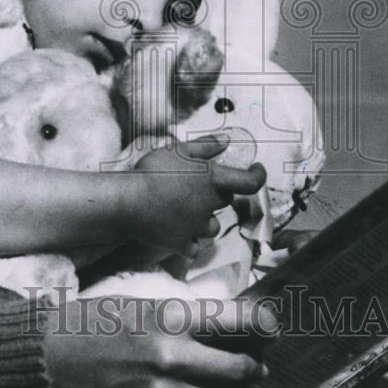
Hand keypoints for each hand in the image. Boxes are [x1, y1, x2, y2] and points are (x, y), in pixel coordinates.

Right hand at [42, 296, 268, 387]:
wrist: (48, 361)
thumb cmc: (94, 323)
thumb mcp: (143, 304)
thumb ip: (185, 317)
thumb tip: (227, 327)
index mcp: (170, 319)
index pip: (237, 321)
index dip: (264, 324)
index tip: (273, 327)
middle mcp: (171, 359)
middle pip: (238, 369)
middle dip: (253, 367)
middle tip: (256, 365)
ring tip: (228, 385)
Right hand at [130, 136, 265, 254]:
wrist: (128, 201)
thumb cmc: (154, 171)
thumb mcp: (179, 150)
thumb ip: (206, 146)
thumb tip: (227, 140)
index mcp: (213, 181)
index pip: (250, 182)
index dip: (259, 175)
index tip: (256, 169)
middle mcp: (210, 207)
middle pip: (225, 201)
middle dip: (217, 194)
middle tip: (197, 185)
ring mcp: (196, 228)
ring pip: (212, 227)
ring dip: (205, 219)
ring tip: (187, 210)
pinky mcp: (181, 244)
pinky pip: (193, 247)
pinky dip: (190, 241)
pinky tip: (179, 232)